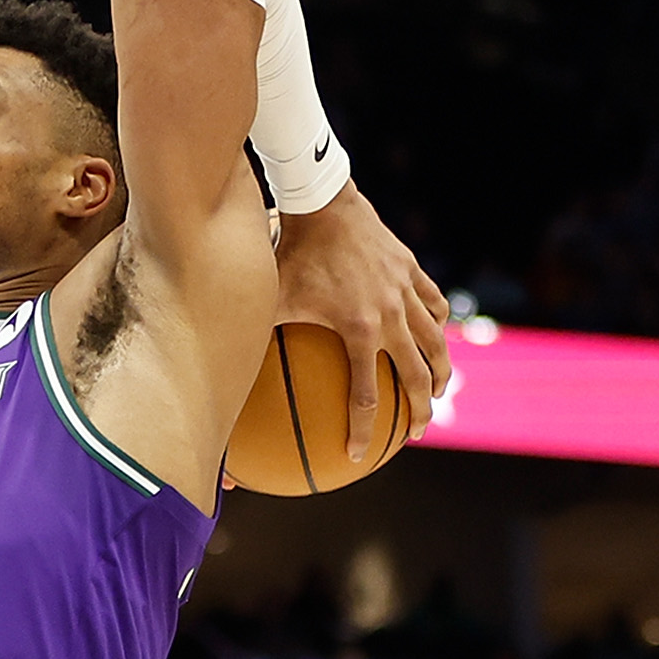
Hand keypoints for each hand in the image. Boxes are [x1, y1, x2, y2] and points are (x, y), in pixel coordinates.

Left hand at [273, 181, 451, 460]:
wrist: (321, 203)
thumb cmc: (288, 251)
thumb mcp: (269, 298)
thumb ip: (252, 337)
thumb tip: (217, 375)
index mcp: (360, 331)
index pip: (367, 396)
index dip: (364, 430)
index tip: (358, 455)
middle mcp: (393, 316)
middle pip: (418, 375)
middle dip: (420, 408)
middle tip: (417, 432)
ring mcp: (407, 292)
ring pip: (437, 342)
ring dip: (440, 370)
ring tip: (439, 389)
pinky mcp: (412, 270)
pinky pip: (435, 304)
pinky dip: (438, 325)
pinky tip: (436, 335)